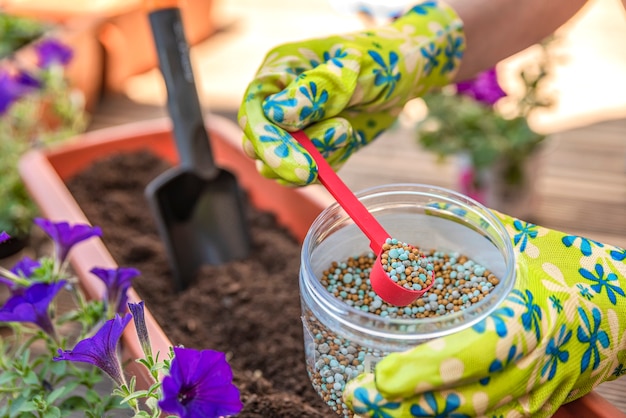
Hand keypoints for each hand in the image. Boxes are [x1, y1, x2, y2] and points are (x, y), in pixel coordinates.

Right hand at [237, 2, 463, 184]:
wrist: (406, 74)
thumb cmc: (380, 58)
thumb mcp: (353, 67)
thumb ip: (316, 90)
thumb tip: (276, 114)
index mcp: (278, 73)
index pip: (254, 112)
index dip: (268, 141)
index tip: (299, 163)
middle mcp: (278, 103)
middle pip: (259, 145)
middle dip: (288, 159)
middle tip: (321, 162)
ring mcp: (295, 129)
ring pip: (281, 166)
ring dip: (314, 160)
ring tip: (346, 131)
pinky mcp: (314, 149)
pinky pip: (310, 173)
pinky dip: (329, 166)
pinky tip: (350, 139)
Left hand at [343, 212, 625, 416]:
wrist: (623, 311)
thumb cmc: (569, 270)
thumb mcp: (523, 243)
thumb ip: (469, 232)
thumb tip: (416, 215)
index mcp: (532, 316)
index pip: (475, 353)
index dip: (427, 371)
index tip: (381, 378)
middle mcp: (534, 365)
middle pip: (465, 402)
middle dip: (406, 408)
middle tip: (356, 399)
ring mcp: (536, 394)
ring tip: (371, 412)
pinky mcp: (536, 408)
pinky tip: (411, 415)